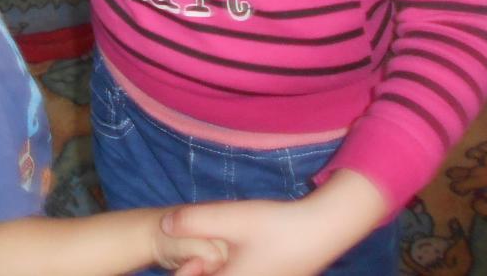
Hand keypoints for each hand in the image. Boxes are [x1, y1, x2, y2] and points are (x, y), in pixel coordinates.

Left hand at [163, 189, 374, 275]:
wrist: (322, 230)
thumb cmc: (276, 226)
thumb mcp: (230, 217)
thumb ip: (192, 220)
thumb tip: (163, 225)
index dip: (184, 271)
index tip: (185, 256)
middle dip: (199, 268)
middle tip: (195, 254)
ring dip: (215, 268)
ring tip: (217, 251)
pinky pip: (241, 274)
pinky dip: (230, 267)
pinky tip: (235, 251)